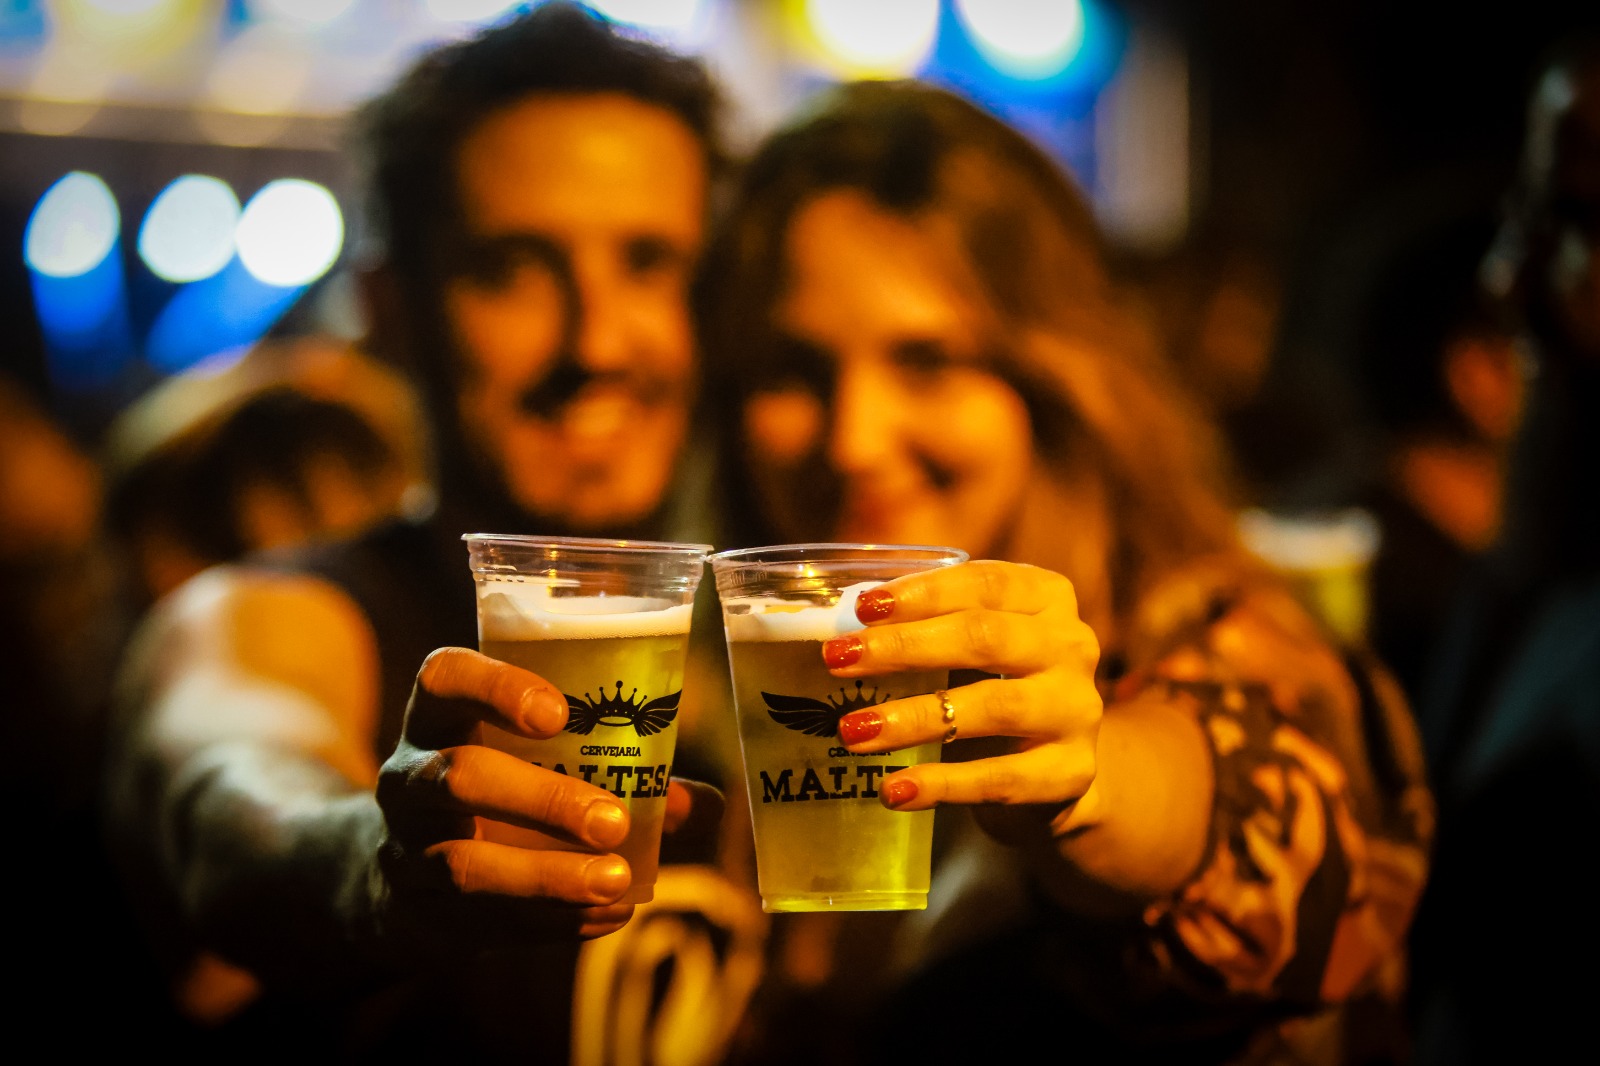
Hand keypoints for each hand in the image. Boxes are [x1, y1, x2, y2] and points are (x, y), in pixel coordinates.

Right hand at [372, 647, 715, 953]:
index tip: (558, 713)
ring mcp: (406, 849)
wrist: (406, 879)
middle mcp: (409, 776)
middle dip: (542, 799)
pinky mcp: (420, 913)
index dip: (495, 687)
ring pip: (463, 862)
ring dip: (547, 876)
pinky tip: (606, 916)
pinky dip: (551, 921)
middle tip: (613, 821)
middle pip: (459, 776)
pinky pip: (482, 920)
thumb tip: (705, 803)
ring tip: (617, 882)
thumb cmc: (498, 796)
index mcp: (439, 718)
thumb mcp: (538, 767)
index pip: (444, 678)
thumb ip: (619, 773)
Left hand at [824, 561, 1101, 825]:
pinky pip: (999, 779)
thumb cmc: (997, 686)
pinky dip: (941, 785)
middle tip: (838, 659)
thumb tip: (840, 630)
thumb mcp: (977, 646)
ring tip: (852, 730)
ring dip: (914, 718)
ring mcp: (1077, 711)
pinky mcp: (1070, 773)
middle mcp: (1072, 646)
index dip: (923, 593)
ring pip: (993, 707)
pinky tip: (893, 790)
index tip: (862, 608)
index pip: (986, 583)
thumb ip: (927, 628)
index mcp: (1048, 598)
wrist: (1059, 770)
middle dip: (904, 647)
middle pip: (985, 637)